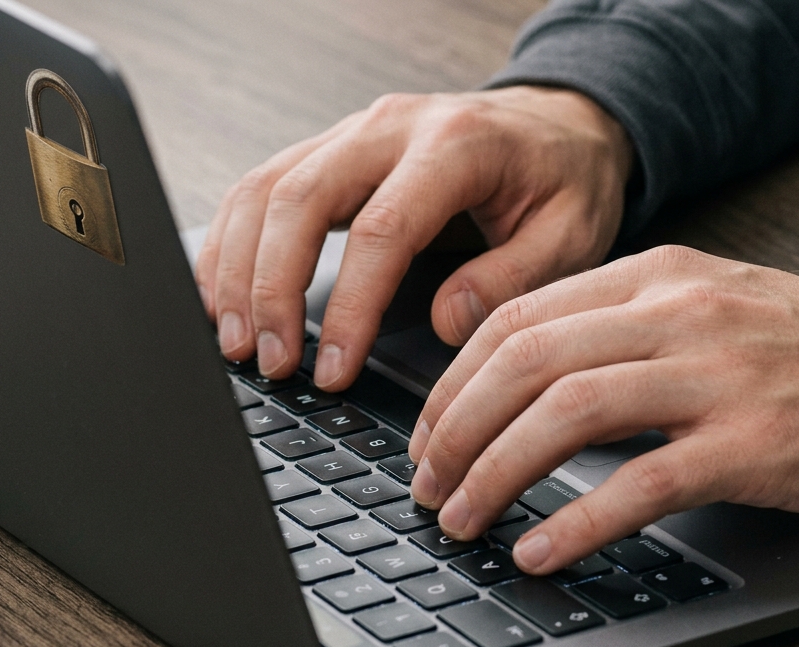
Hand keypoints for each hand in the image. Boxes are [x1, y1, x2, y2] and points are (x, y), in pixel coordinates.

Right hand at [194, 86, 632, 388]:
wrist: (558, 124)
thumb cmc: (565, 181)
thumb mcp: (573, 235)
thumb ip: (512, 279)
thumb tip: (445, 322)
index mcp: (456, 146)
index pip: (380, 229)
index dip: (349, 307)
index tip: (333, 369)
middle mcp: (391, 128)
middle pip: (298, 199)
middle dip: (270, 289)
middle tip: (268, 362)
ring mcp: (353, 133)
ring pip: (264, 188)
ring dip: (238, 270)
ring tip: (237, 343)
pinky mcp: (330, 149)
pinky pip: (261, 187)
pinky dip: (233, 243)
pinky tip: (226, 295)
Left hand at [406, 246, 798, 574]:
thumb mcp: (706, 307)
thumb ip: (619, 329)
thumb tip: (520, 381)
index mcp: (654, 277)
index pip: (516, 317)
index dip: (453, 381)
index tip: (427, 432)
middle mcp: (676, 314)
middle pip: (525, 361)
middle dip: (454, 429)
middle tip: (426, 484)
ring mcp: (715, 376)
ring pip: (566, 414)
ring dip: (494, 472)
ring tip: (462, 519)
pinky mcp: (752, 444)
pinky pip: (641, 483)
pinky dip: (576, 520)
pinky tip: (540, 549)